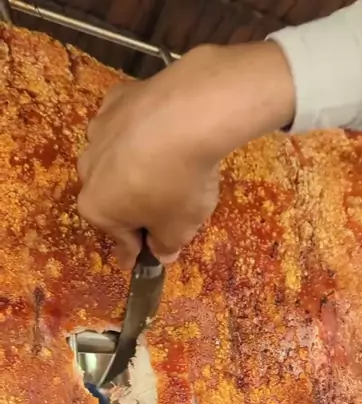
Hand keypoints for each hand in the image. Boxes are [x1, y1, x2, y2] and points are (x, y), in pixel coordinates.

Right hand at [77, 42, 294, 267]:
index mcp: (96, 207)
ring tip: (166, 169)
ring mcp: (98, 130)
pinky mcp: (116, 99)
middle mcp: (87, 168)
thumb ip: (167, 245)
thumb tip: (161, 253)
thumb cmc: (179, 183)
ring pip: (117, 158)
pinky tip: (164, 133)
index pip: (120, 238)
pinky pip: (128, 125)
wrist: (189, 114)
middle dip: (133, 206)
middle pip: (113, 196)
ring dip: (134, 167)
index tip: (135, 261)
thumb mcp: (179, 228)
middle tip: (161, 211)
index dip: (132, 252)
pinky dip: (141, 132)